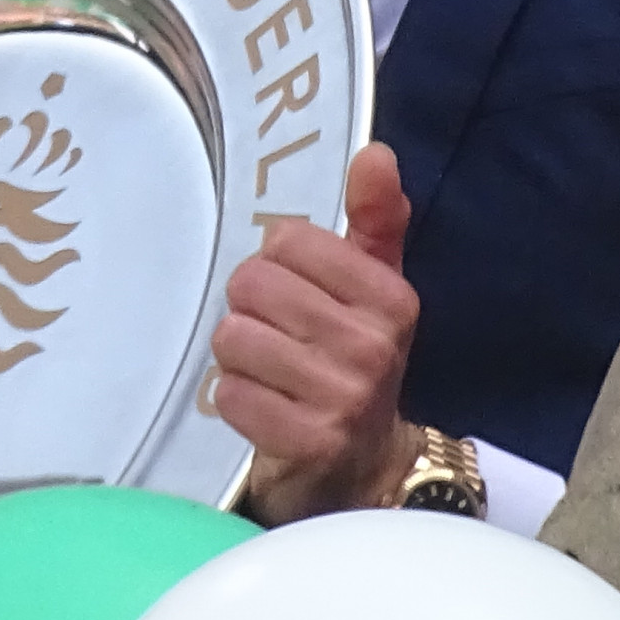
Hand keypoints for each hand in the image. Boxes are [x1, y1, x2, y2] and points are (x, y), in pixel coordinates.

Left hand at [213, 144, 424, 524]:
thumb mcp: (376, 288)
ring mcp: (343, 399)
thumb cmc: (359, 359)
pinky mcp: (308, 442)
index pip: (286, 240)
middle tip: (278, 337)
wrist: (368, 466)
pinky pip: (229, 395)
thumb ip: (375, 218)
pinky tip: (266, 407)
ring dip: (239, 357)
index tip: (300, 295)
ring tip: (271, 374)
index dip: (278, 264)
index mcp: (391, 299)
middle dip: (251, 309)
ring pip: (232, 337)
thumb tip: (375, 153)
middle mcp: (373, 347)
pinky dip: (236, 399)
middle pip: (251, 285)